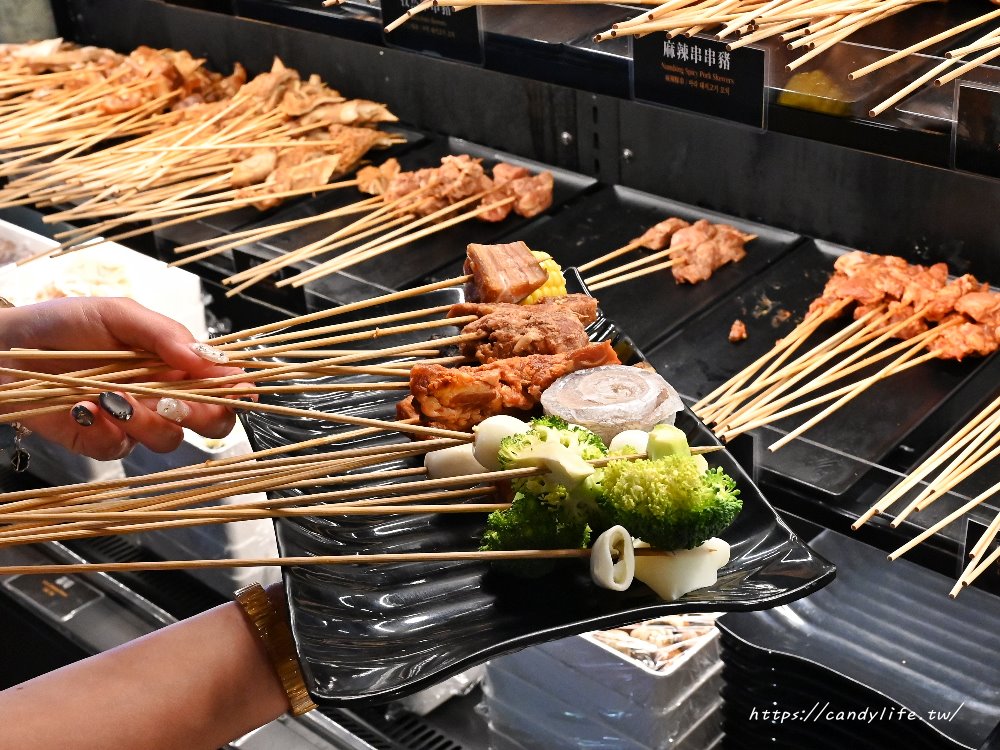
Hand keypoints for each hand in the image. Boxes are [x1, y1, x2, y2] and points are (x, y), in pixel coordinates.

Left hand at [0, 297, 249, 459]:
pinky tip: (83, 407)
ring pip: (168, 439)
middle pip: (211, 422)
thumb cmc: (61, 324)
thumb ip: (165, 334)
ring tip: (112, 397)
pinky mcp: (102, 442)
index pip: (223, 383)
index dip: (237, 390)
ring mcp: (135, 422)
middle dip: (203, 415)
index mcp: (176, 362)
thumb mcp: (118, 314)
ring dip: (146, 420)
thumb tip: (208, 358)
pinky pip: (120, 449)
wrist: (4, 350)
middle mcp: (164, 394)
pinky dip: (104, 429)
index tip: (237, 389)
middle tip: (177, 402)